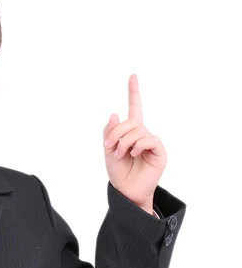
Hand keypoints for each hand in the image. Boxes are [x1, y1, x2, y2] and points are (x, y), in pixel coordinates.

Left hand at [103, 74, 167, 209]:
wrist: (126, 191)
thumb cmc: (118, 172)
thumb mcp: (108, 151)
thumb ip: (110, 133)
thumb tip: (114, 114)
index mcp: (131, 132)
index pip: (135, 108)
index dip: (133, 92)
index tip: (132, 76)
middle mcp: (143, 134)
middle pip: (131, 121)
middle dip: (116, 132)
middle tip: (108, 146)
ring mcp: (152, 143)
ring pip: (138, 129)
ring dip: (123, 141)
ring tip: (119, 154)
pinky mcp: (159, 152)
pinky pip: (149, 139)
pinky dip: (137, 145)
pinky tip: (133, 154)